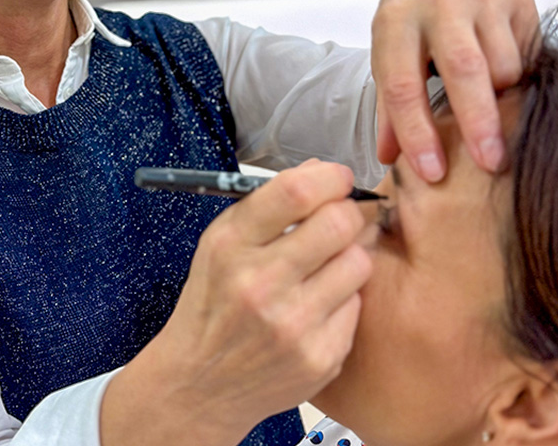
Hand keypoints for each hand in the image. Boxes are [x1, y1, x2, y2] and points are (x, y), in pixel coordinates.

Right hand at [100, 161, 371, 445]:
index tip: (338, 178)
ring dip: (350, 255)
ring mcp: (293, 325)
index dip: (329, 177)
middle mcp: (260, 284)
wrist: (199, 386)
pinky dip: (344, 299)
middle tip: (343, 216)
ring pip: (358, 263)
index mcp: (231, 246)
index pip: (295, 192)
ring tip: (329, 264)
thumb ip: (267, 205)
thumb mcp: (220, 244)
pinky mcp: (319, 357)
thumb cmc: (213, 305)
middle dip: (348, 212)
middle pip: (338, 223)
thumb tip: (320, 172)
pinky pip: (357, 306)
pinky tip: (319, 304)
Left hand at [372, 0, 537, 180]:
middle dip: (477, 121)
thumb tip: (390, 160)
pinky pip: (525, 54)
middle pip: (463, 69)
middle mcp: (439, 1)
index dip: (417, 133)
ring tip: (486, 99)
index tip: (432, 173)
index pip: (404, 84)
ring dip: (499, 98)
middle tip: (490, 166)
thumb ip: (390, 109)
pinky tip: (501, 71)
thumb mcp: (388, 56)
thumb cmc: (411, 23)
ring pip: (503, 66)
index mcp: (395, 19)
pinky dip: (516, 76)